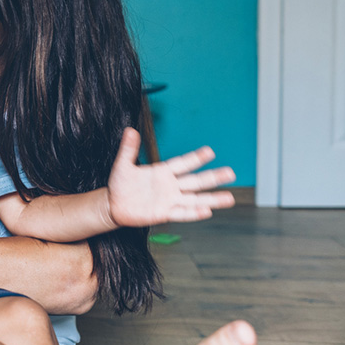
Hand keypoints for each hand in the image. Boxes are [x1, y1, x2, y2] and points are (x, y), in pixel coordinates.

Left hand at [108, 128, 235, 226]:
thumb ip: (129, 149)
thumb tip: (130, 130)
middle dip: (213, 177)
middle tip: (231, 173)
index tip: (210, 152)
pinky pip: (182, 213)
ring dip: (211, 199)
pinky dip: (194, 213)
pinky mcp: (164, 213)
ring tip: (229, 198)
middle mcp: (170, 186)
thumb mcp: (123, 164)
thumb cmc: (120, 184)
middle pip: (196, 181)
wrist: (113, 204)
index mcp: (163, 172)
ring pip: (194, 199)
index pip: (183, 163)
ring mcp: (169, 200)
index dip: (196, 158)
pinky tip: (207, 211)